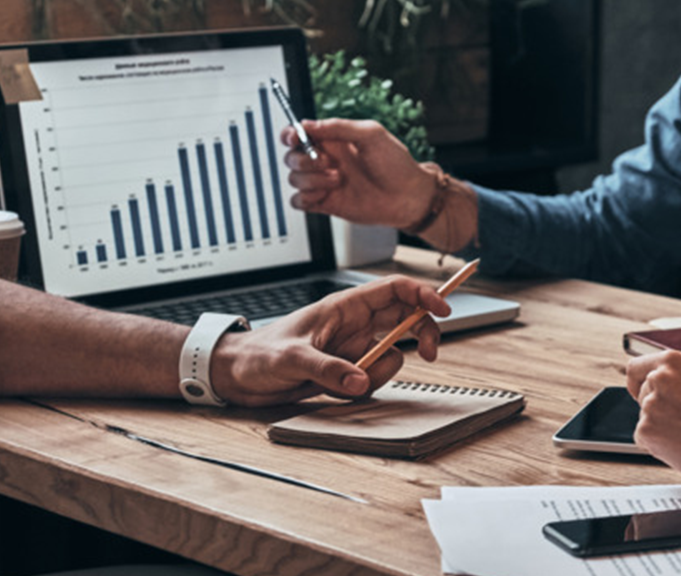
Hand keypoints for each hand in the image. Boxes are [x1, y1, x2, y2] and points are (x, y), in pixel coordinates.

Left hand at [209, 275, 450, 405]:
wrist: (237, 376)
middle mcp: (353, 325)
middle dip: (422, 333)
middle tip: (429, 353)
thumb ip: (328, 369)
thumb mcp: (291, 359)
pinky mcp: (347, 371)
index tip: (443, 309)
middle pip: (406, 318)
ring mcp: (352, 348)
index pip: (394, 289)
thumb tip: (359, 380)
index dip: (423, 294)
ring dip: (379, 372)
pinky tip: (333, 391)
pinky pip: (372, 379)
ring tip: (347, 382)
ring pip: (391, 355)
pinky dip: (361, 389)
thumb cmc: (257, 354)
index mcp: (343, 307)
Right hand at [281, 118, 435, 228]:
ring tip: (338, 179)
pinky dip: (306, 198)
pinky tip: (325, 194)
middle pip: (291, 156)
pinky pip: (298, 201)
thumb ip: (339, 127)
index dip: (290, 134)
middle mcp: (326, 160)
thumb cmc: (396, 164)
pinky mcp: (325, 203)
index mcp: (334, 140)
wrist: (408, 197)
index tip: (295, 137)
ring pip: (294, 178)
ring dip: (311, 179)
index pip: (298, 133)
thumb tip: (309, 124)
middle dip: (304, 159)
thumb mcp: (371, 135)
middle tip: (329, 162)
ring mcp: (324, 182)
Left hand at [627, 351, 680, 487]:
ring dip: (659, 424)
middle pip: (642, 392)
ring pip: (644, 415)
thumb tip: (659, 376)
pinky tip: (679, 441)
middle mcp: (657, 379)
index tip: (640, 389)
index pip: (635, 367)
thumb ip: (678, 374)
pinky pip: (643, 435)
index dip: (638, 381)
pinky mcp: (645, 430)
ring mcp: (649, 405)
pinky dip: (656, 441)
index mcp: (672, 361)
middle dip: (657, 404)